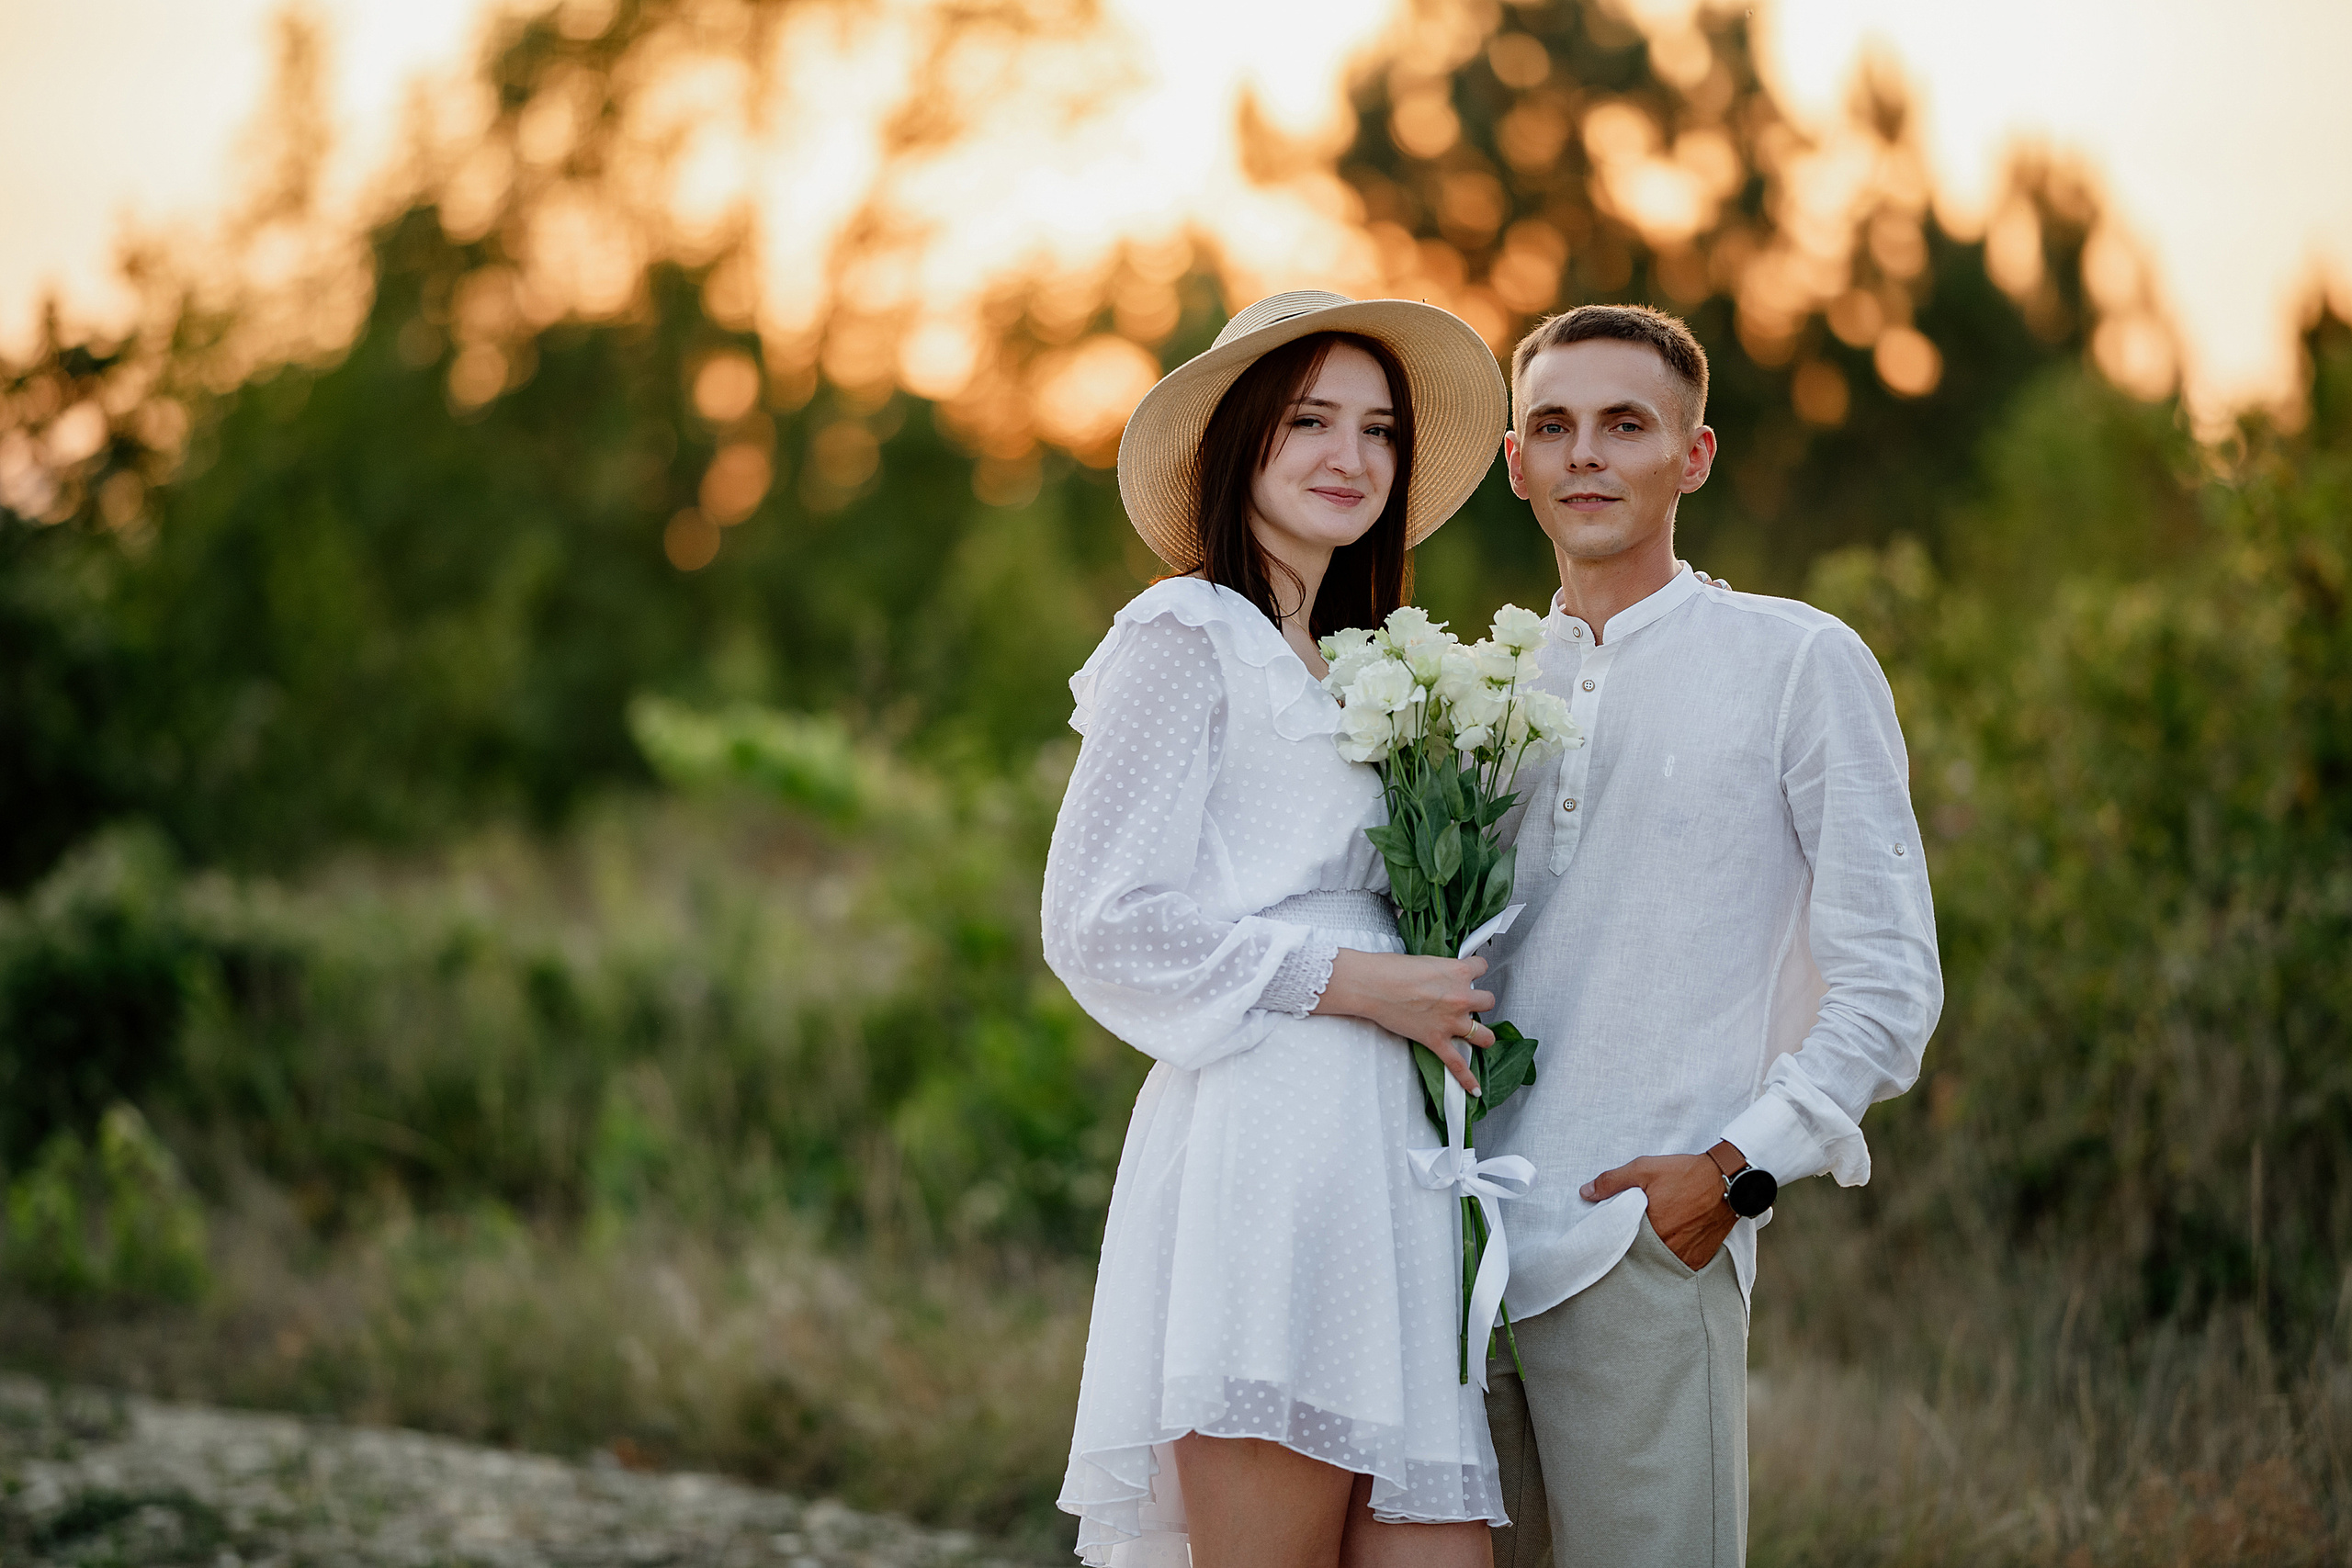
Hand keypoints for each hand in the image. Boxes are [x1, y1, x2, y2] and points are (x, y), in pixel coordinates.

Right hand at [1314, 950, 1495, 1094]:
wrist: (1372, 986)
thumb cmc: (1391, 969)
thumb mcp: (1425, 961)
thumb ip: (1441, 971)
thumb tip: (1442, 977)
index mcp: (1457, 972)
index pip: (1482, 967)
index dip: (1475, 971)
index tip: (1470, 974)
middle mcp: (1461, 997)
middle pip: (1488, 1001)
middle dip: (1478, 1002)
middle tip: (1466, 1002)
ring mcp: (1450, 1021)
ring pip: (1484, 1035)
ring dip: (1482, 1035)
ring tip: (1476, 1036)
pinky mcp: (1436, 1040)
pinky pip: (1457, 1064)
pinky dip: (1467, 1079)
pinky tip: (1475, 1088)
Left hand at [1580, 1141, 1743, 1270]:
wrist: (1729, 1181)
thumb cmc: (1685, 1173)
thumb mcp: (1644, 1169)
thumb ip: (1612, 1181)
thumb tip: (1585, 1192)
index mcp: (1649, 1230)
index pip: (1621, 1244)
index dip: (1615, 1239)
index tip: (1611, 1234)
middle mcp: (1667, 1249)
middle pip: (1640, 1256)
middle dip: (1633, 1249)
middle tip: (1631, 1238)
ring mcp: (1685, 1257)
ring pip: (1659, 1263)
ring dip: (1652, 1255)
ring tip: (1651, 1240)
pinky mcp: (1700, 1259)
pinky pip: (1678, 1266)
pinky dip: (1671, 1258)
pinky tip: (1669, 1244)